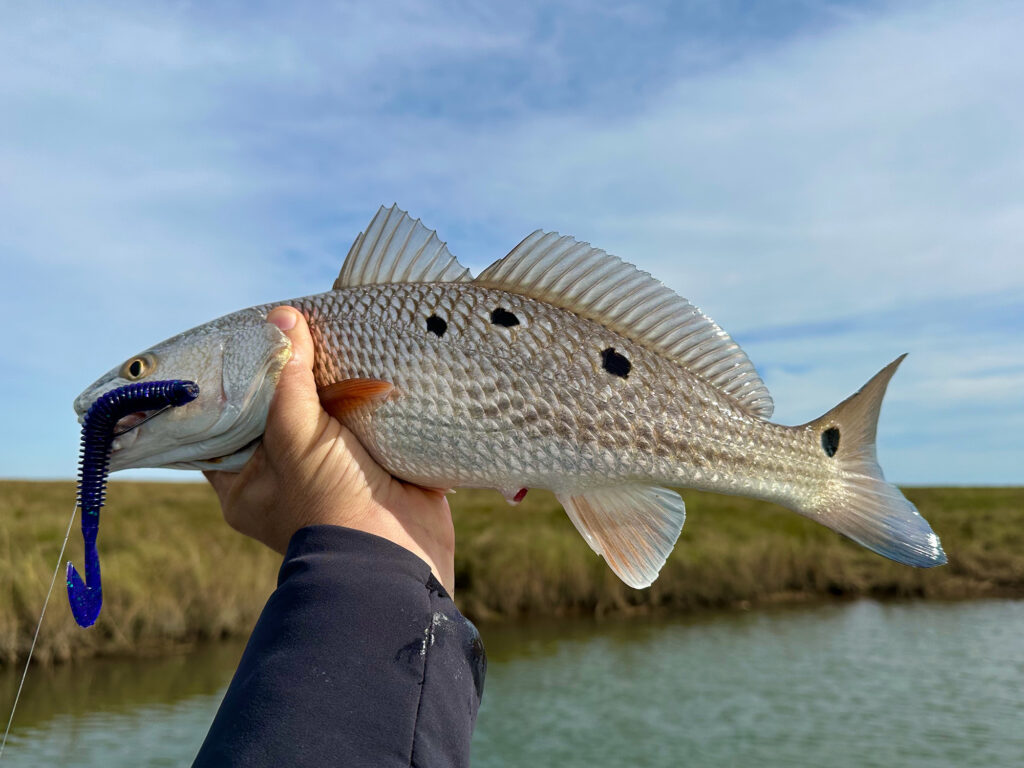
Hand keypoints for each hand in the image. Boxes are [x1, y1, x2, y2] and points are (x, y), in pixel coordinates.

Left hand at [203, 306, 455, 591]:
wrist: (398, 556)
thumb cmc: (329, 503)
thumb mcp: (296, 438)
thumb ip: (288, 379)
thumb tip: (283, 317)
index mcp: (246, 483)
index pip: (223, 425)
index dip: (229, 384)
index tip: (239, 342)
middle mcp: (285, 477)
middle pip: (278, 412)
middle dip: (289, 375)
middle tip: (291, 328)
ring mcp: (333, 471)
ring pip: (326, 415)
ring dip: (334, 383)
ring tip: (332, 335)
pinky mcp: (376, 466)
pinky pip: (368, 423)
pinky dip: (372, 397)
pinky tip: (372, 361)